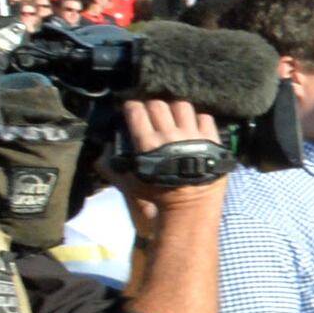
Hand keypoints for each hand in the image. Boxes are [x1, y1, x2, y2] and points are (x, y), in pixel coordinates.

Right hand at [117, 95, 224, 217]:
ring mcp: (193, 137)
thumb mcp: (128, 182)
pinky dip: (198, 120)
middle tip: (151, 115)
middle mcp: (170, 136)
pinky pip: (205, 118)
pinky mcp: (211, 140)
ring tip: (173, 118)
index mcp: (147, 143)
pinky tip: (193, 127)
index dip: (131, 107)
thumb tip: (101, 152)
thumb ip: (110, 166)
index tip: (131, 110)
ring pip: (182, 106)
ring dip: (175, 109)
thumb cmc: (157, 196)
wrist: (190, 207)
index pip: (136, 110)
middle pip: (158, 105)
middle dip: (151, 107)